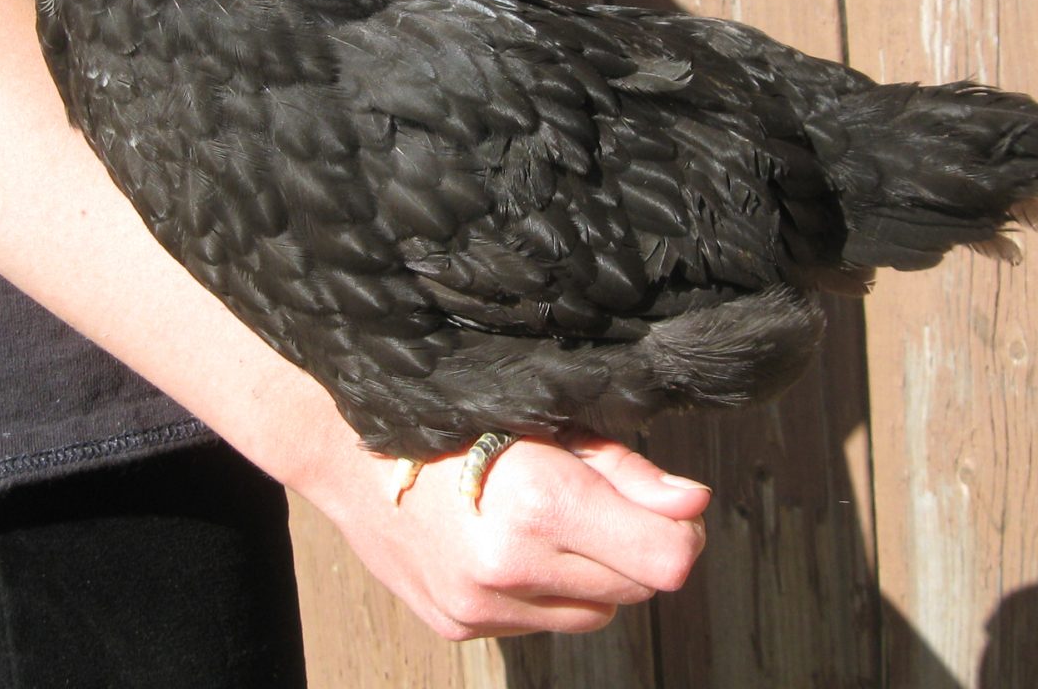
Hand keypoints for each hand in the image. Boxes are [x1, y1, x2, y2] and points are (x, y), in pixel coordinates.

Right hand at [305, 428, 710, 639]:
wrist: (344, 444)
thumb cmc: (448, 410)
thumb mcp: (542, 416)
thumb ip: (623, 469)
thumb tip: (693, 505)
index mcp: (537, 502)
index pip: (664, 560)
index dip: (680, 530)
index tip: (670, 503)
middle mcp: (510, 567)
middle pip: (637, 588)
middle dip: (637, 546)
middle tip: (603, 495)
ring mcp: (483, 607)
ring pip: (596, 612)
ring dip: (593, 571)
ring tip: (549, 513)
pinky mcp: (461, 626)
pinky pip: (545, 621)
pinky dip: (548, 586)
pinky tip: (513, 537)